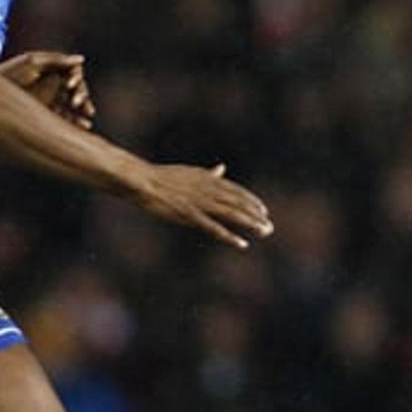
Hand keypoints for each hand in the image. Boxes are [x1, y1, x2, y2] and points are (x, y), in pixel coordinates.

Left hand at [0, 51, 95, 129]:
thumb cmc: (10, 73)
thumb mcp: (32, 62)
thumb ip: (56, 60)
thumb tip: (81, 59)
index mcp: (53, 69)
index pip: (74, 73)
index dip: (76, 79)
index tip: (69, 85)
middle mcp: (55, 84)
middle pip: (78, 90)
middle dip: (82, 96)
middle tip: (77, 103)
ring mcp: (52, 100)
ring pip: (74, 105)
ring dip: (83, 110)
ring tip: (86, 117)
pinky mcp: (47, 114)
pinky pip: (66, 118)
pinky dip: (76, 122)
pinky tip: (83, 126)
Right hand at [133, 163, 273, 248]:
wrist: (141, 179)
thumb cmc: (162, 177)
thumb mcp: (190, 172)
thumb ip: (208, 174)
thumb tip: (222, 168)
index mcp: (207, 179)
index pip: (236, 190)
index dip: (251, 201)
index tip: (264, 210)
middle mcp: (208, 189)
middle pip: (238, 203)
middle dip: (256, 215)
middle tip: (270, 227)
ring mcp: (199, 202)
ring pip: (232, 214)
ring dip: (250, 224)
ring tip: (265, 232)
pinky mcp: (189, 214)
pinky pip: (214, 228)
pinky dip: (229, 236)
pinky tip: (242, 244)